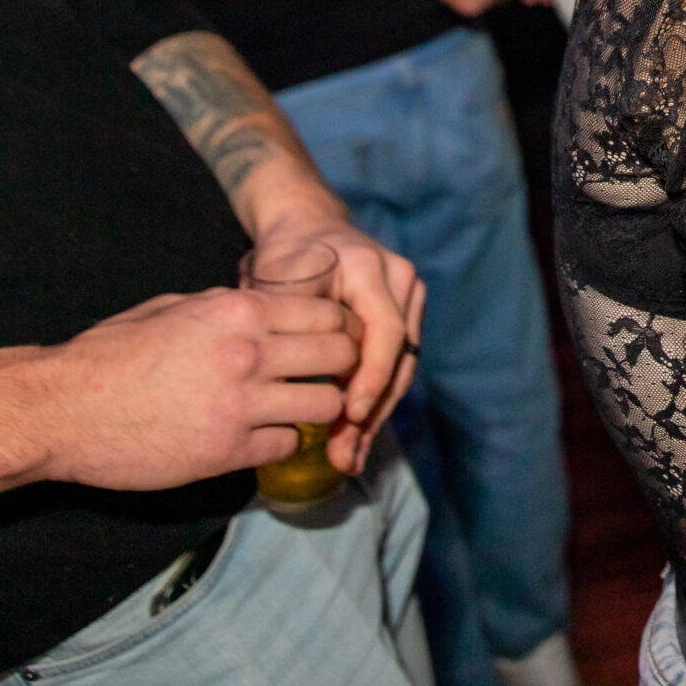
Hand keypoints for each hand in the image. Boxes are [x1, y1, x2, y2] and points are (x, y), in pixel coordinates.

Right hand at [33, 289, 358, 490]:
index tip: (330, 342)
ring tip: (299, 411)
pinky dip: (282, 443)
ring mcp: (240, 404)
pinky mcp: (226, 451)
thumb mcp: (173, 308)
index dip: (336, 328)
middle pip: (340, 355)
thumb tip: (265, 308)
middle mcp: (248, 353)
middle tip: (326, 377)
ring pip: (326, 404)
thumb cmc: (110, 354)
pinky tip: (263, 438)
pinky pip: (287, 445)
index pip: (327, 312)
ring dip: (319, 410)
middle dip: (342, 366)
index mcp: (237, 311)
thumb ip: (226, 307)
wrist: (61, 410)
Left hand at [250, 210, 423, 469]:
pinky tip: (355, 436)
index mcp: (370, 267)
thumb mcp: (276, 285)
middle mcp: (401, 279)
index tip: (348, 415)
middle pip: (399, 356)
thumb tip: (289, 387)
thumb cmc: (283, 258)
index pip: (385, 330)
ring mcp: (410, 297)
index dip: (370, 377)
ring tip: (350, 457)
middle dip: (372, 411)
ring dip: (376, 415)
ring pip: (402, 368)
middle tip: (346, 455)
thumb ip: (290, 329)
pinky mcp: (407, 316)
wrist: (305, 228)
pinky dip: (376, 401)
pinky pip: (397, 365)